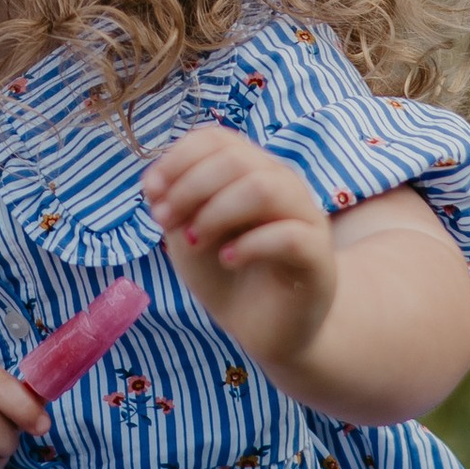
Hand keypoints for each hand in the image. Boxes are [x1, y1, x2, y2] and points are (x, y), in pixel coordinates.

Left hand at [139, 125, 337, 379]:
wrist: (267, 330)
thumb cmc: (227, 275)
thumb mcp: (188, 236)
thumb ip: (174, 206)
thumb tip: (152, 183)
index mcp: (251, 170)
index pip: (217, 138)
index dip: (178, 158)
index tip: (151, 192)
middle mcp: (282, 184)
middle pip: (236, 159)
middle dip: (190, 187)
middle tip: (166, 222)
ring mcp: (305, 217)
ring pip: (264, 187)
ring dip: (217, 212)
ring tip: (194, 241)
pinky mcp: (317, 257)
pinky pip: (289, 235)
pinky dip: (249, 245)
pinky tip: (227, 260)